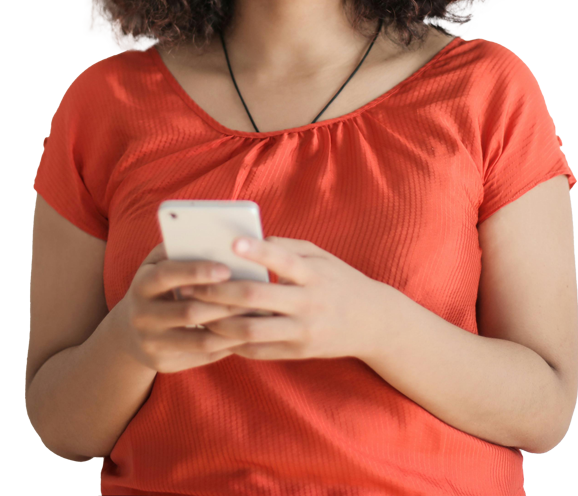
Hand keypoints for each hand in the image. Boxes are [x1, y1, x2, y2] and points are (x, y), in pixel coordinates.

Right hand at [114, 243, 252, 372]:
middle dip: (225, 302)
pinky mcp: (163, 364)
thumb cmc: (158, 286)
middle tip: (256, 294)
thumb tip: (216, 239)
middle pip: (188, 311)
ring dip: (232, 327)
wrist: (130, 330)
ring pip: (200, 338)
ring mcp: (151, 343)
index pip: (167, 275)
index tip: (227, 268)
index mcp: (142, 284)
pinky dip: (227, 345)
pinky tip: (246, 333)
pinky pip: (202, 356)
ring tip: (257, 315)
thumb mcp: (159, 264)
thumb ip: (180, 249)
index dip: (197, 271)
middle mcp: (141, 316)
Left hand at [182, 237, 382, 360]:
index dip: (258, 251)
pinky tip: (213, 332)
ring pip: (252, 330)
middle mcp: (308, 303)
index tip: (232, 242)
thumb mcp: (322, 257)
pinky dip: (233, 343)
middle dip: (218, 291)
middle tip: (189, 284)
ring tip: (193, 311)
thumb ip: (288, 248)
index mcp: (315, 274)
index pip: (284, 260)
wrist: (373, 323)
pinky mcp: (298, 353)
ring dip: (218, 322)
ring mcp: (303, 331)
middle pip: (257, 298)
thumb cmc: (339, 281)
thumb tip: (251, 241)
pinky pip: (258, 350)